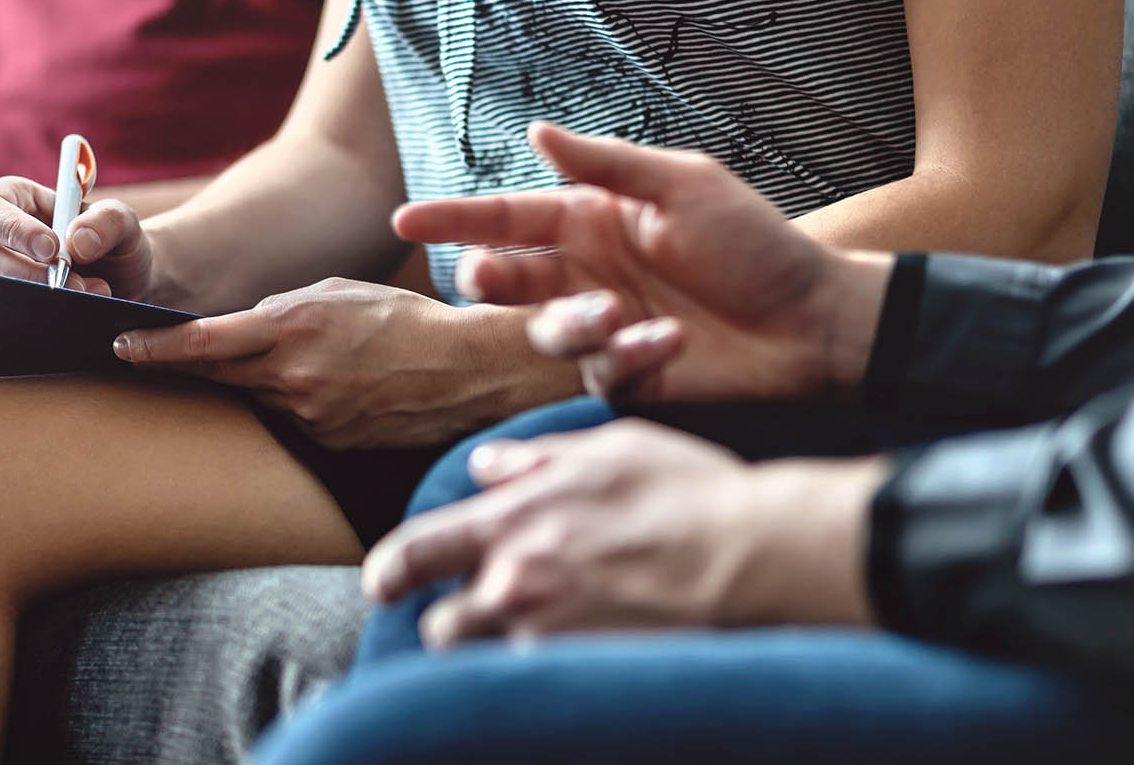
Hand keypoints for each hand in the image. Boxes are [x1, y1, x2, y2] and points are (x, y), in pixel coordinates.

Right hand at [0, 176, 154, 297]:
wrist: (122, 282)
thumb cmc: (112, 242)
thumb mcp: (122, 222)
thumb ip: (108, 220)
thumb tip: (75, 242)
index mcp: (10, 198)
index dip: (13, 229)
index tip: (51, 249)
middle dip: (23, 272)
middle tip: (71, 283)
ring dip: (34, 295)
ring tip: (85, 293)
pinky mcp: (0, 300)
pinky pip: (2, 311)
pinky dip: (35, 314)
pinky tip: (68, 310)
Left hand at [113, 278, 547, 449]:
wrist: (463, 370)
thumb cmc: (401, 320)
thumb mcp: (334, 292)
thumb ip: (280, 308)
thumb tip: (240, 328)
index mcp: (290, 328)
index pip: (204, 343)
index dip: (156, 348)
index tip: (122, 346)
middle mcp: (292, 378)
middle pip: (219, 377)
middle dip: (189, 368)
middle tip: (156, 358)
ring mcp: (310, 416)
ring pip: (259, 400)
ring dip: (261, 384)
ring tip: (308, 363)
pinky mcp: (329, 443)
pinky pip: (294, 421)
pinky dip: (297, 404)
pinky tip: (333, 389)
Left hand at [361, 420, 886, 648]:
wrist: (754, 558)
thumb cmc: (689, 493)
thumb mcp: (607, 449)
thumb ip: (534, 459)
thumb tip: (487, 467)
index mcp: (512, 523)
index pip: (415, 551)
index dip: (387, 572)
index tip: (379, 585)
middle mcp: (515, 586)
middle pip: (443, 628)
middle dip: (456, 625)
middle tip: (487, 616)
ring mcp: (548, 640)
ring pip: (489, 663)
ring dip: (501, 653)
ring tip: (543, 638)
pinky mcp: (582, 678)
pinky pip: (541, 684)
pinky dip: (551, 674)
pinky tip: (585, 657)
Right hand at [394, 122, 890, 404]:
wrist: (814, 323)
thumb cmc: (757, 245)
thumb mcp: (686, 186)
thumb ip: (607, 166)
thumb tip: (536, 133)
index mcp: (591, 222)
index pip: (505, 219)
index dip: (452, 220)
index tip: (403, 222)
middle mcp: (584, 275)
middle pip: (505, 278)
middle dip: (487, 277)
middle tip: (485, 278)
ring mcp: (601, 329)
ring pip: (542, 330)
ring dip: (568, 321)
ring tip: (616, 314)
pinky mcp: (623, 377)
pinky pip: (595, 371)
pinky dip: (626, 356)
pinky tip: (668, 341)